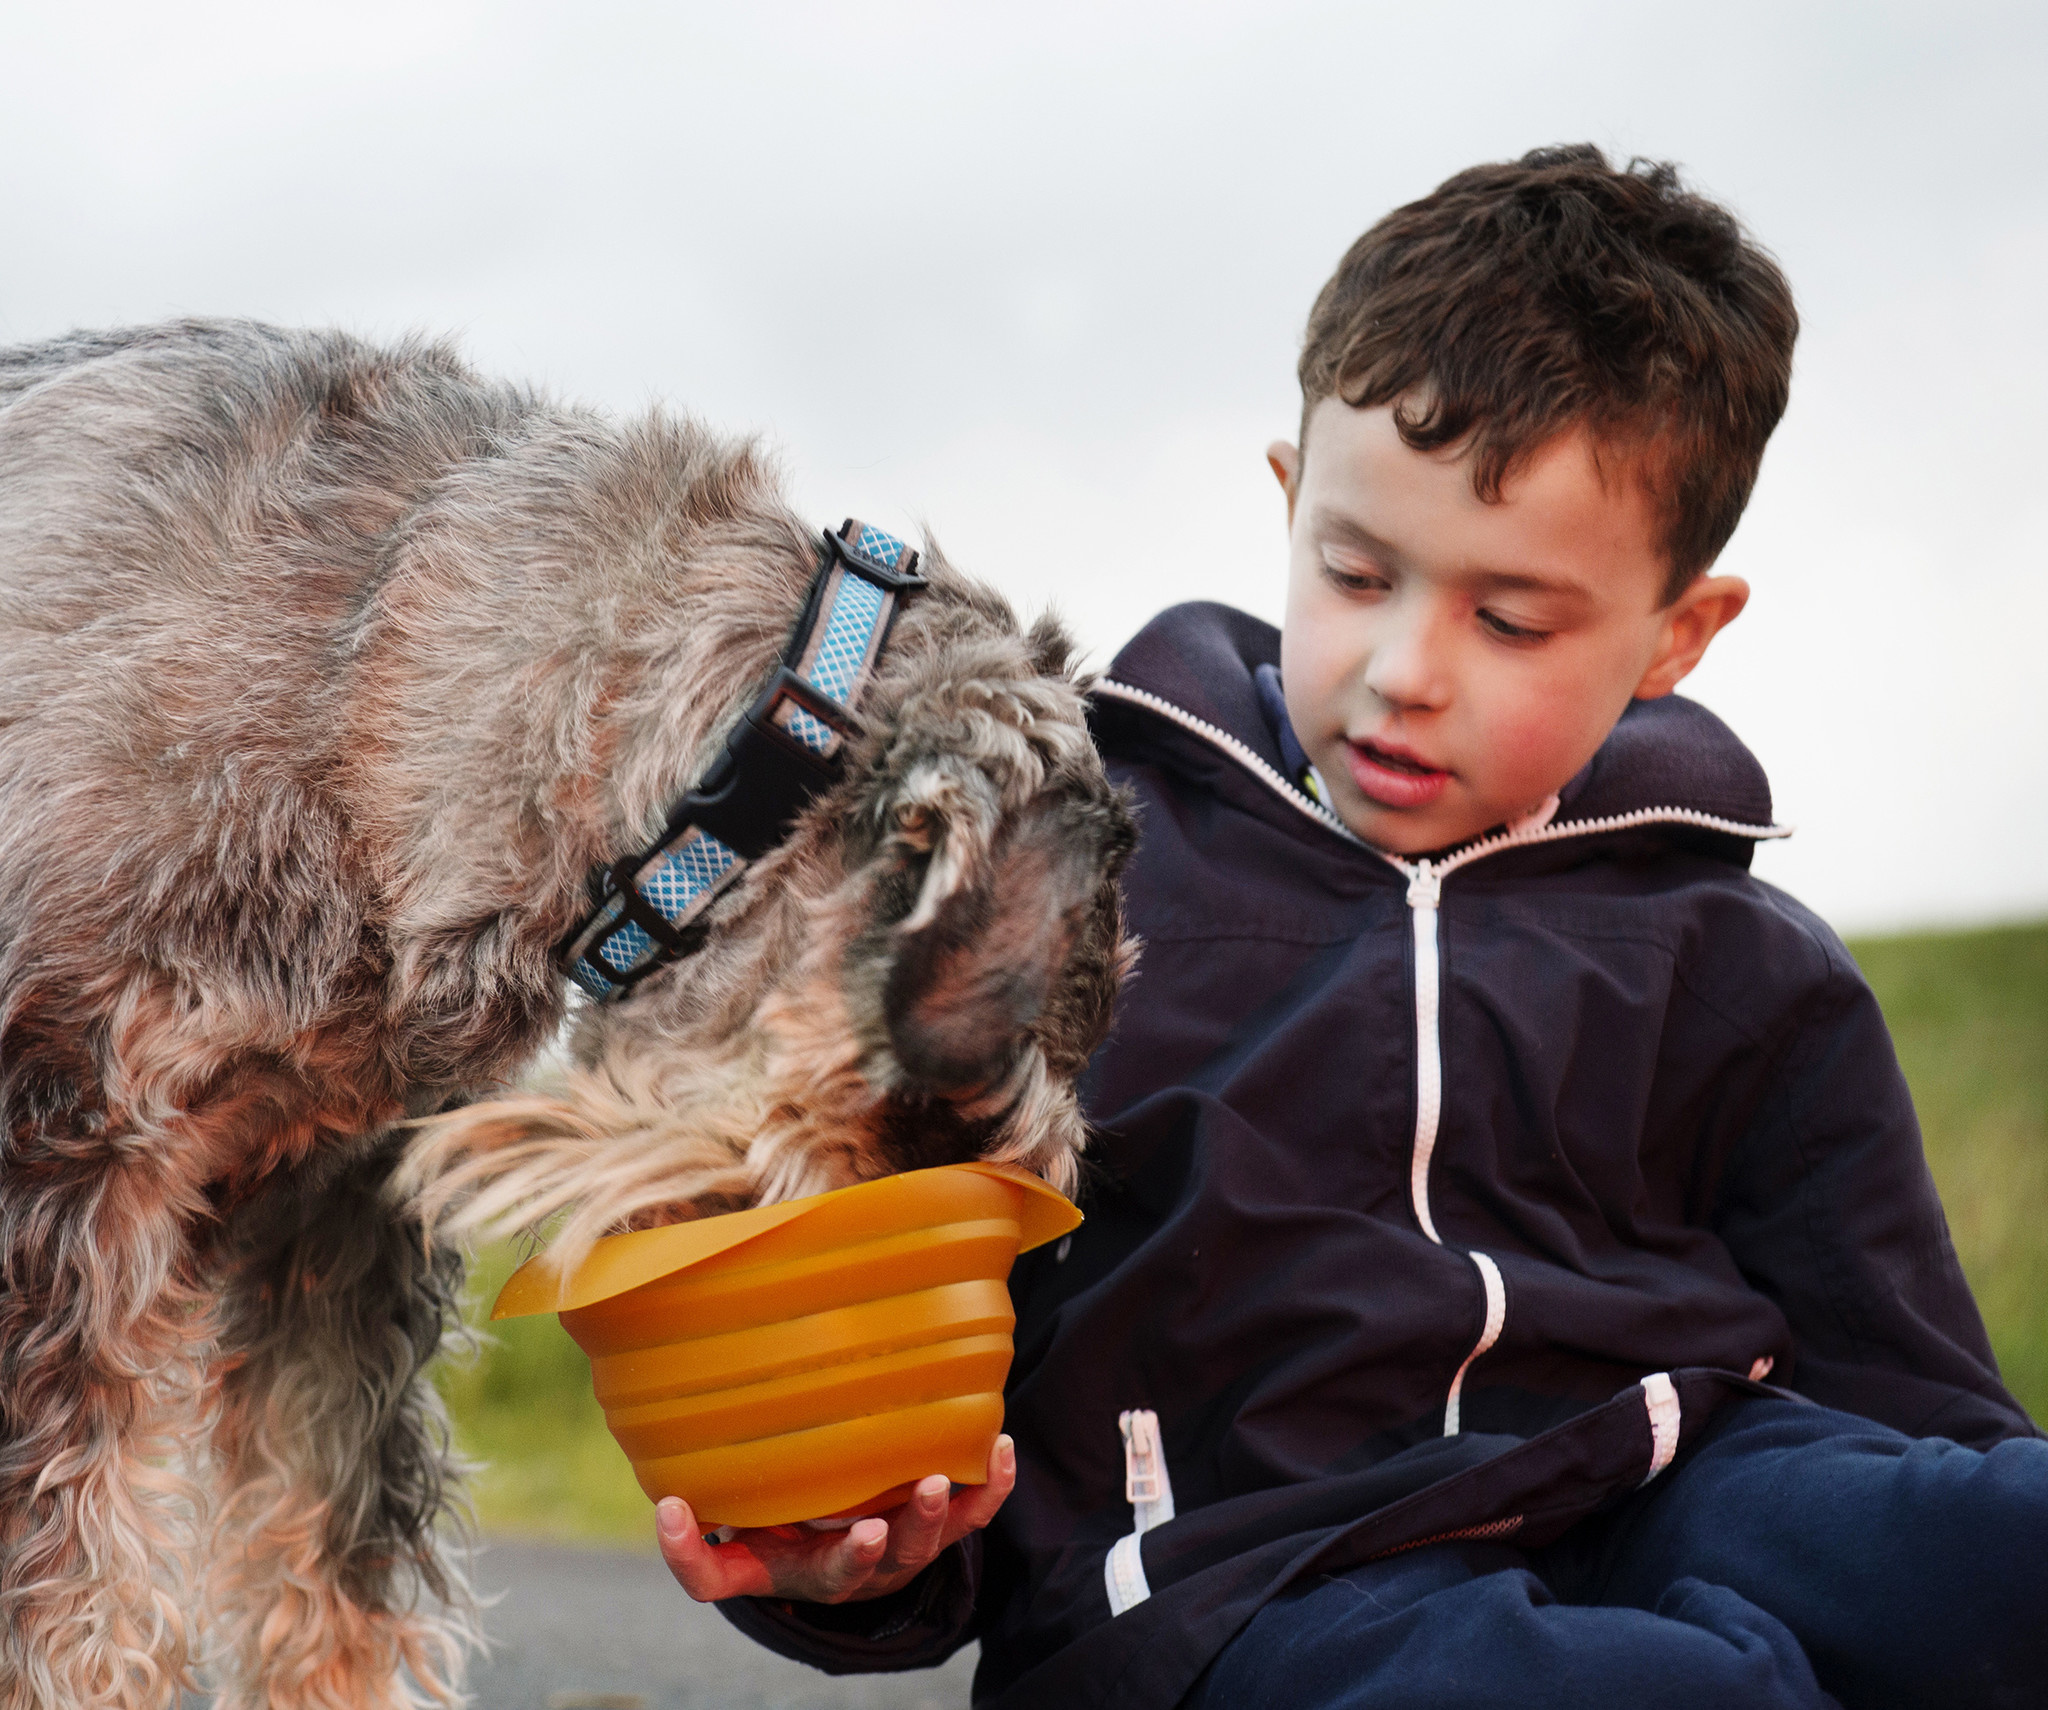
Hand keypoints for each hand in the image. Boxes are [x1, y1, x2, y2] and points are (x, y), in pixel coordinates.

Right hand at [657, 1433, 1015, 1604]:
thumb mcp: (746, 1554)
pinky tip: (999, 1446)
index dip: (772, 1559)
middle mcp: (869, 1561)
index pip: (798, 1574)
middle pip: (875, 1564)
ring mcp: (913, 1541)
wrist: (861, 1542)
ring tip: (934, 1480)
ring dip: (935, 1513)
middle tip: (871, 1529)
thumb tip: (665, 1510)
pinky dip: (991, 1481)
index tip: (742, 1529)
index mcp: (816, 1571)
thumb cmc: (794, 1538)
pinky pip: (978, 1507)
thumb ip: (700, 1549)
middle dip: (874, 1548)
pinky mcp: (950, 1518)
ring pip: (929, 1539)